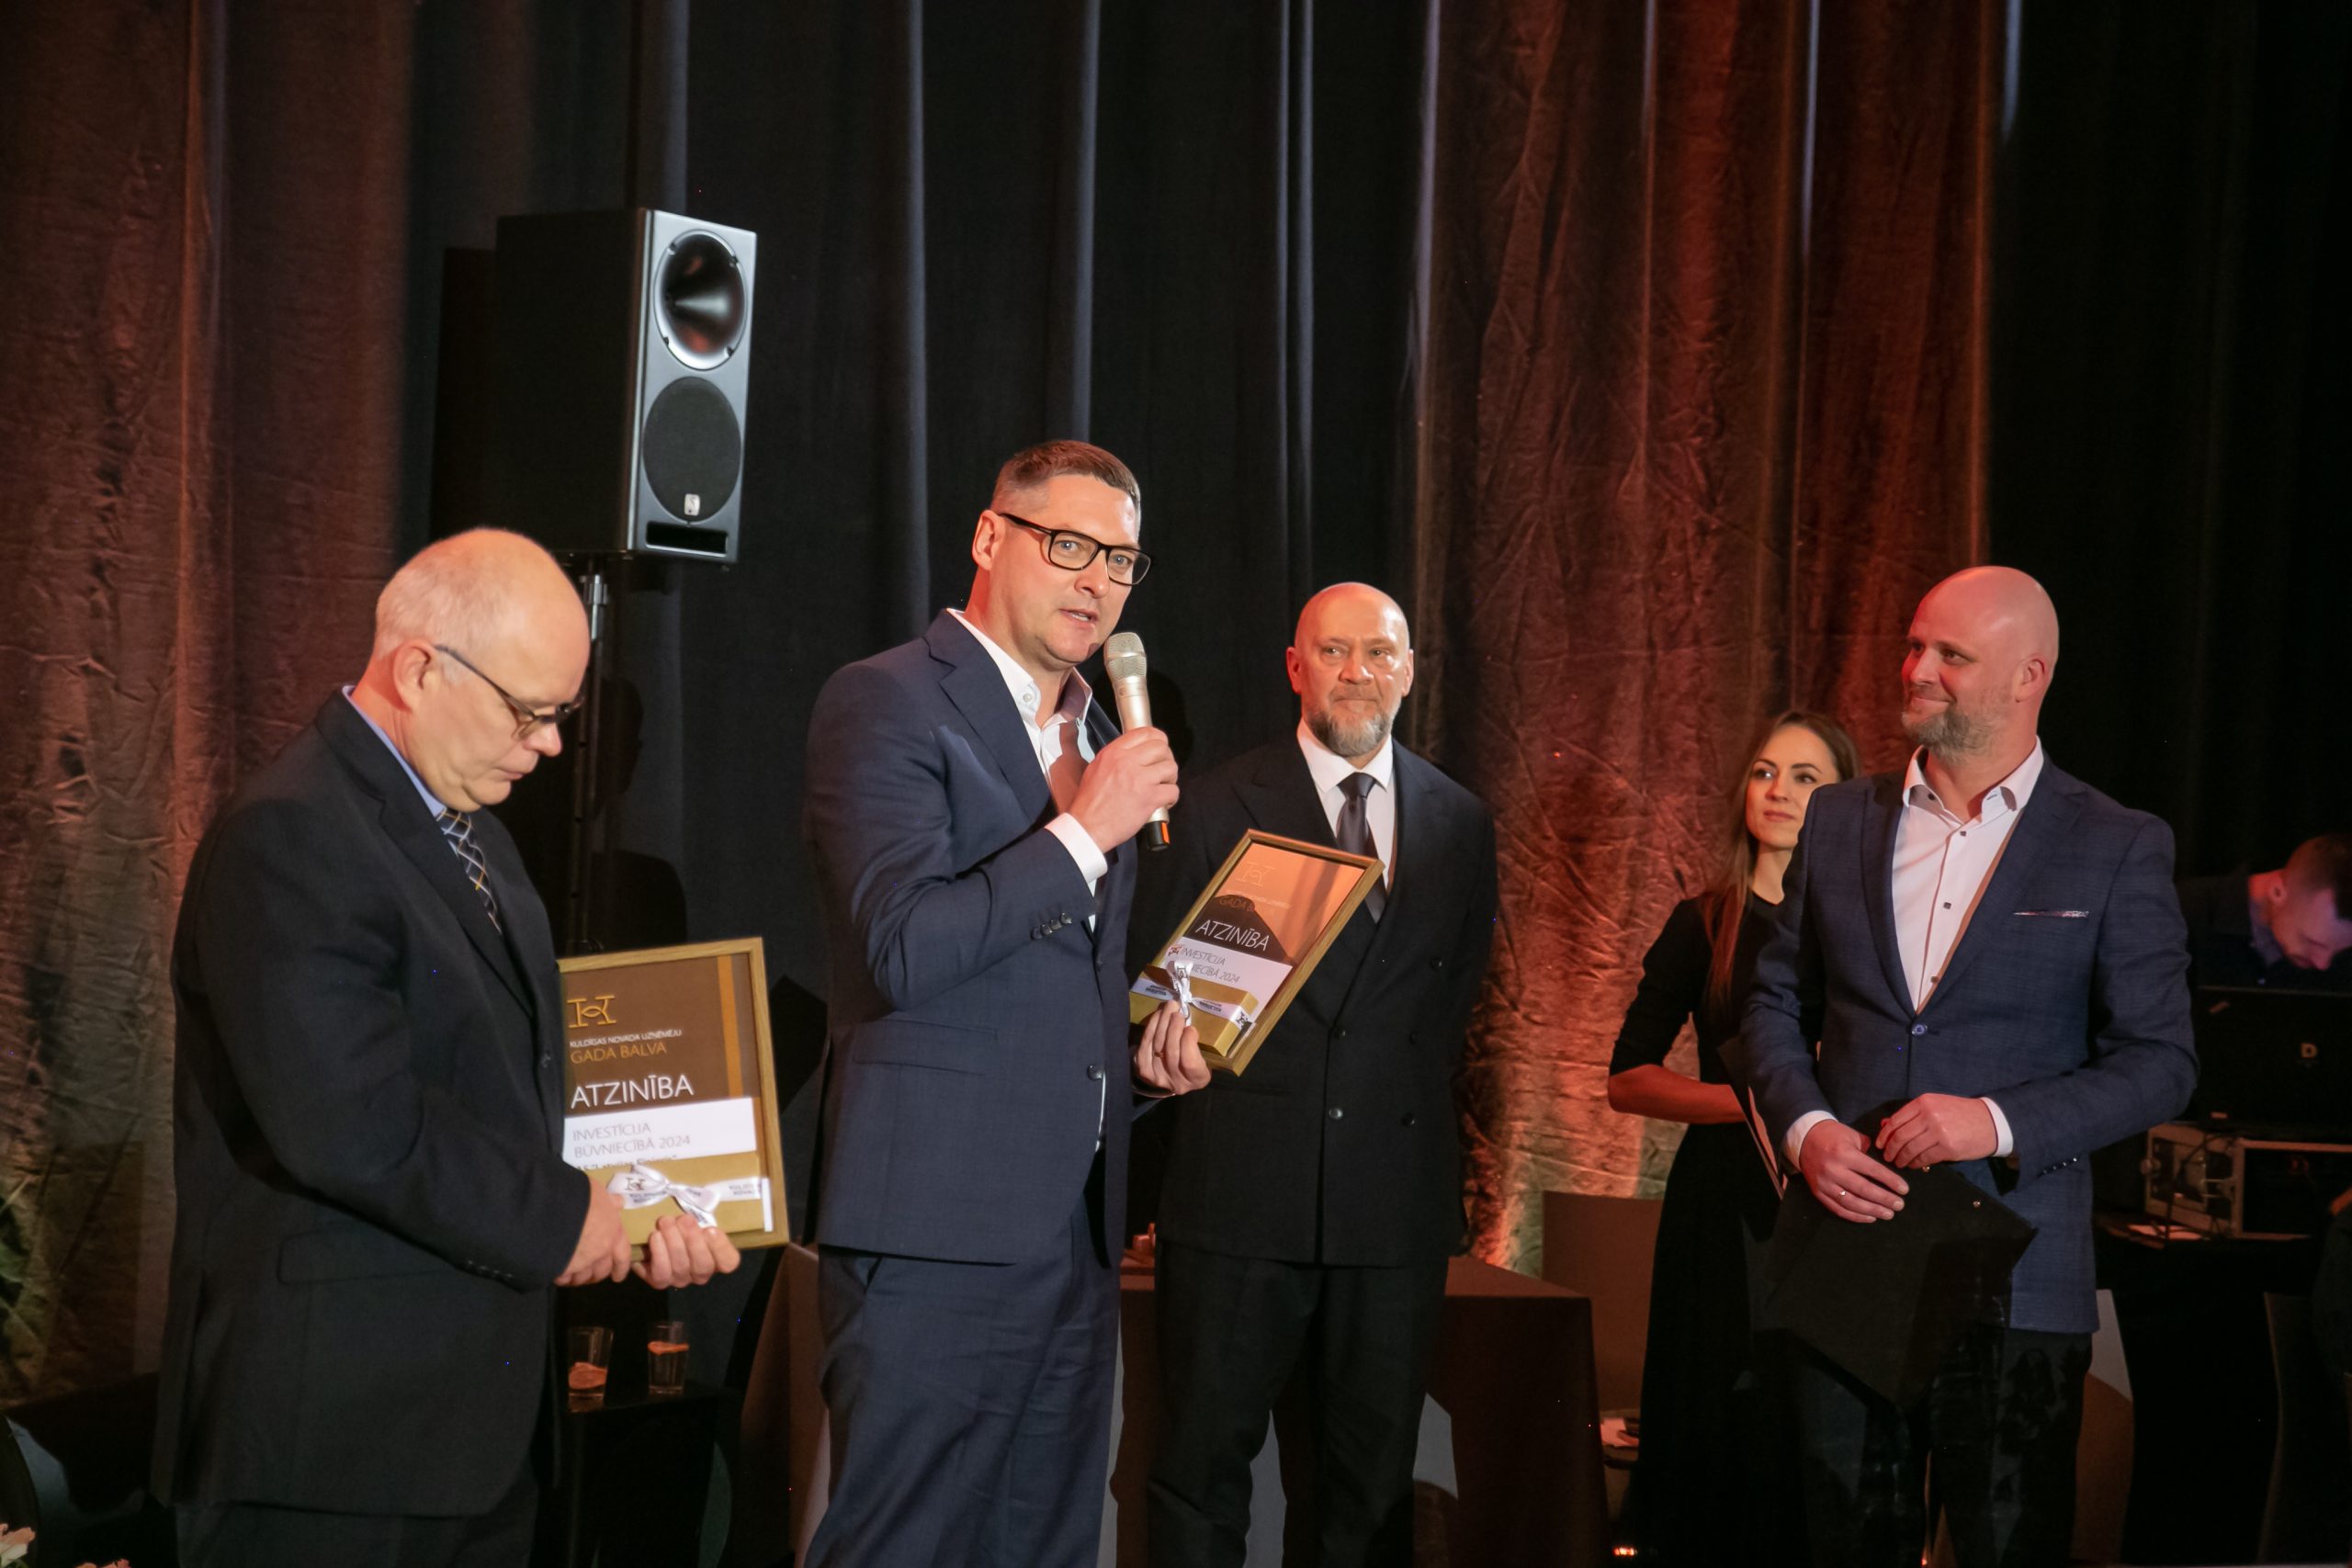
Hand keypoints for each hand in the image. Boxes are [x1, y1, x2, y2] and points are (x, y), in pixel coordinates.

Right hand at [556, 1176, 631, 1285]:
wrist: (553, 1208)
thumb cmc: (579, 1196)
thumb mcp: (597, 1192)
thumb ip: (608, 1201)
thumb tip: (619, 1203)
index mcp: (613, 1234)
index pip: (623, 1255)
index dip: (621, 1267)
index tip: (618, 1276)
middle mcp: (600, 1252)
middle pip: (601, 1271)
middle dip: (597, 1274)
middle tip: (591, 1274)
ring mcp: (581, 1262)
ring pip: (582, 1277)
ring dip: (579, 1277)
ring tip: (572, 1273)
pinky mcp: (562, 1268)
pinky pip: (563, 1278)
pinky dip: (562, 1277)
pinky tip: (557, 1271)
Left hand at [634, 1212, 742, 1288]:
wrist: (659, 1233)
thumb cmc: (683, 1224)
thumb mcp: (697, 1218)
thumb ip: (702, 1218)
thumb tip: (700, 1209)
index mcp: (717, 1258)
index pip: (729, 1262)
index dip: (721, 1248)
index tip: (711, 1229)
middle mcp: (701, 1273)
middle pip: (703, 1265)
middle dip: (693, 1241)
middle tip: (685, 1220)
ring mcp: (681, 1279)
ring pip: (680, 1267)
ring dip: (673, 1242)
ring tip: (666, 1221)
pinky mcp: (660, 1281)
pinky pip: (661, 1274)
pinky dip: (659, 1254)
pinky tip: (655, 1236)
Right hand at [1070, 727, 1178, 850]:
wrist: (1087, 827)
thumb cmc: (1090, 802)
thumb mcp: (1096, 768)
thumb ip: (1116, 757)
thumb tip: (1135, 753)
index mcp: (1113, 752)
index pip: (1146, 732)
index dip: (1158, 739)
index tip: (1160, 749)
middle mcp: (1127, 762)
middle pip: (1162, 747)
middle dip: (1166, 758)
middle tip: (1162, 771)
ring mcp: (1140, 779)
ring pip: (1171, 767)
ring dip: (1170, 778)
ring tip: (1163, 786)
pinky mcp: (1149, 798)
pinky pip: (1173, 790)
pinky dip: (1172, 797)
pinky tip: (1163, 801)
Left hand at [1133, 1000, 1211, 1095]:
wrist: (1171, 1078)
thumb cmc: (1192, 1064)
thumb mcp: (1202, 1058)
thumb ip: (1196, 1045)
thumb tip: (1185, 1024)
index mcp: (1197, 1079)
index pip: (1190, 1062)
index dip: (1188, 1042)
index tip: (1190, 1028)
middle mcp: (1176, 1083)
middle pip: (1171, 1051)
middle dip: (1173, 1027)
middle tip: (1177, 1012)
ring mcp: (1157, 1077)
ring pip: (1157, 1045)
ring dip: (1162, 1022)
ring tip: (1168, 1008)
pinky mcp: (1143, 1069)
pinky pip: (1146, 1044)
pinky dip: (1151, 1027)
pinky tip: (1158, 1016)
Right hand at [1798, 1120, 1909, 1222]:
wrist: (1804, 1138)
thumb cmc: (1833, 1135)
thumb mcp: (1852, 1136)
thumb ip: (1869, 1150)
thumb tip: (1888, 1164)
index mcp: (1844, 1154)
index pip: (1872, 1170)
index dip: (1890, 1181)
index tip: (1904, 1190)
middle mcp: (1834, 1170)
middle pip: (1864, 1189)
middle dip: (1884, 1199)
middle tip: (1899, 1205)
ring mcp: (1824, 1184)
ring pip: (1852, 1203)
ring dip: (1872, 1211)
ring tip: (1888, 1214)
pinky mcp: (1818, 1193)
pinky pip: (1838, 1209)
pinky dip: (1855, 1216)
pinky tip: (1870, 1218)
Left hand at [1875, 1093, 1997, 1168]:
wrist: (1990, 1122)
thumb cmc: (1960, 1113)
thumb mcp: (1936, 1106)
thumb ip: (1911, 1115)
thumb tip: (1884, 1126)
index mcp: (1924, 1102)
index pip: (1895, 1121)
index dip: (1884, 1136)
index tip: (1880, 1145)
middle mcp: (1929, 1115)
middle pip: (1900, 1137)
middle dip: (1890, 1150)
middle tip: (1888, 1157)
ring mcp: (1939, 1132)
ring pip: (1910, 1149)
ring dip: (1902, 1159)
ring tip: (1899, 1163)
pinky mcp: (1948, 1148)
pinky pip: (1924, 1158)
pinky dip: (1916, 1163)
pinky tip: (1914, 1165)